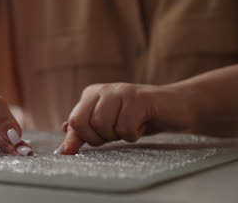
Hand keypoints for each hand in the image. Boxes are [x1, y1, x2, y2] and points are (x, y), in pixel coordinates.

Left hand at [55, 83, 194, 154]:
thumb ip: (83, 133)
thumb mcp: (107, 126)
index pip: (74, 121)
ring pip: (104, 126)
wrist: (174, 108)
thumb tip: (63, 149)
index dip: (86, 138)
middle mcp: (103, 89)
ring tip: (132, 125)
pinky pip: (126, 128)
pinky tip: (143, 123)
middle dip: (102, 137)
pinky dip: (135, 134)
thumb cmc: (138, 118)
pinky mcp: (139, 98)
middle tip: (118, 132)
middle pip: (85, 124)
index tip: (101, 140)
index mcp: (91, 94)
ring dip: (120, 135)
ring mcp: (121, 91)